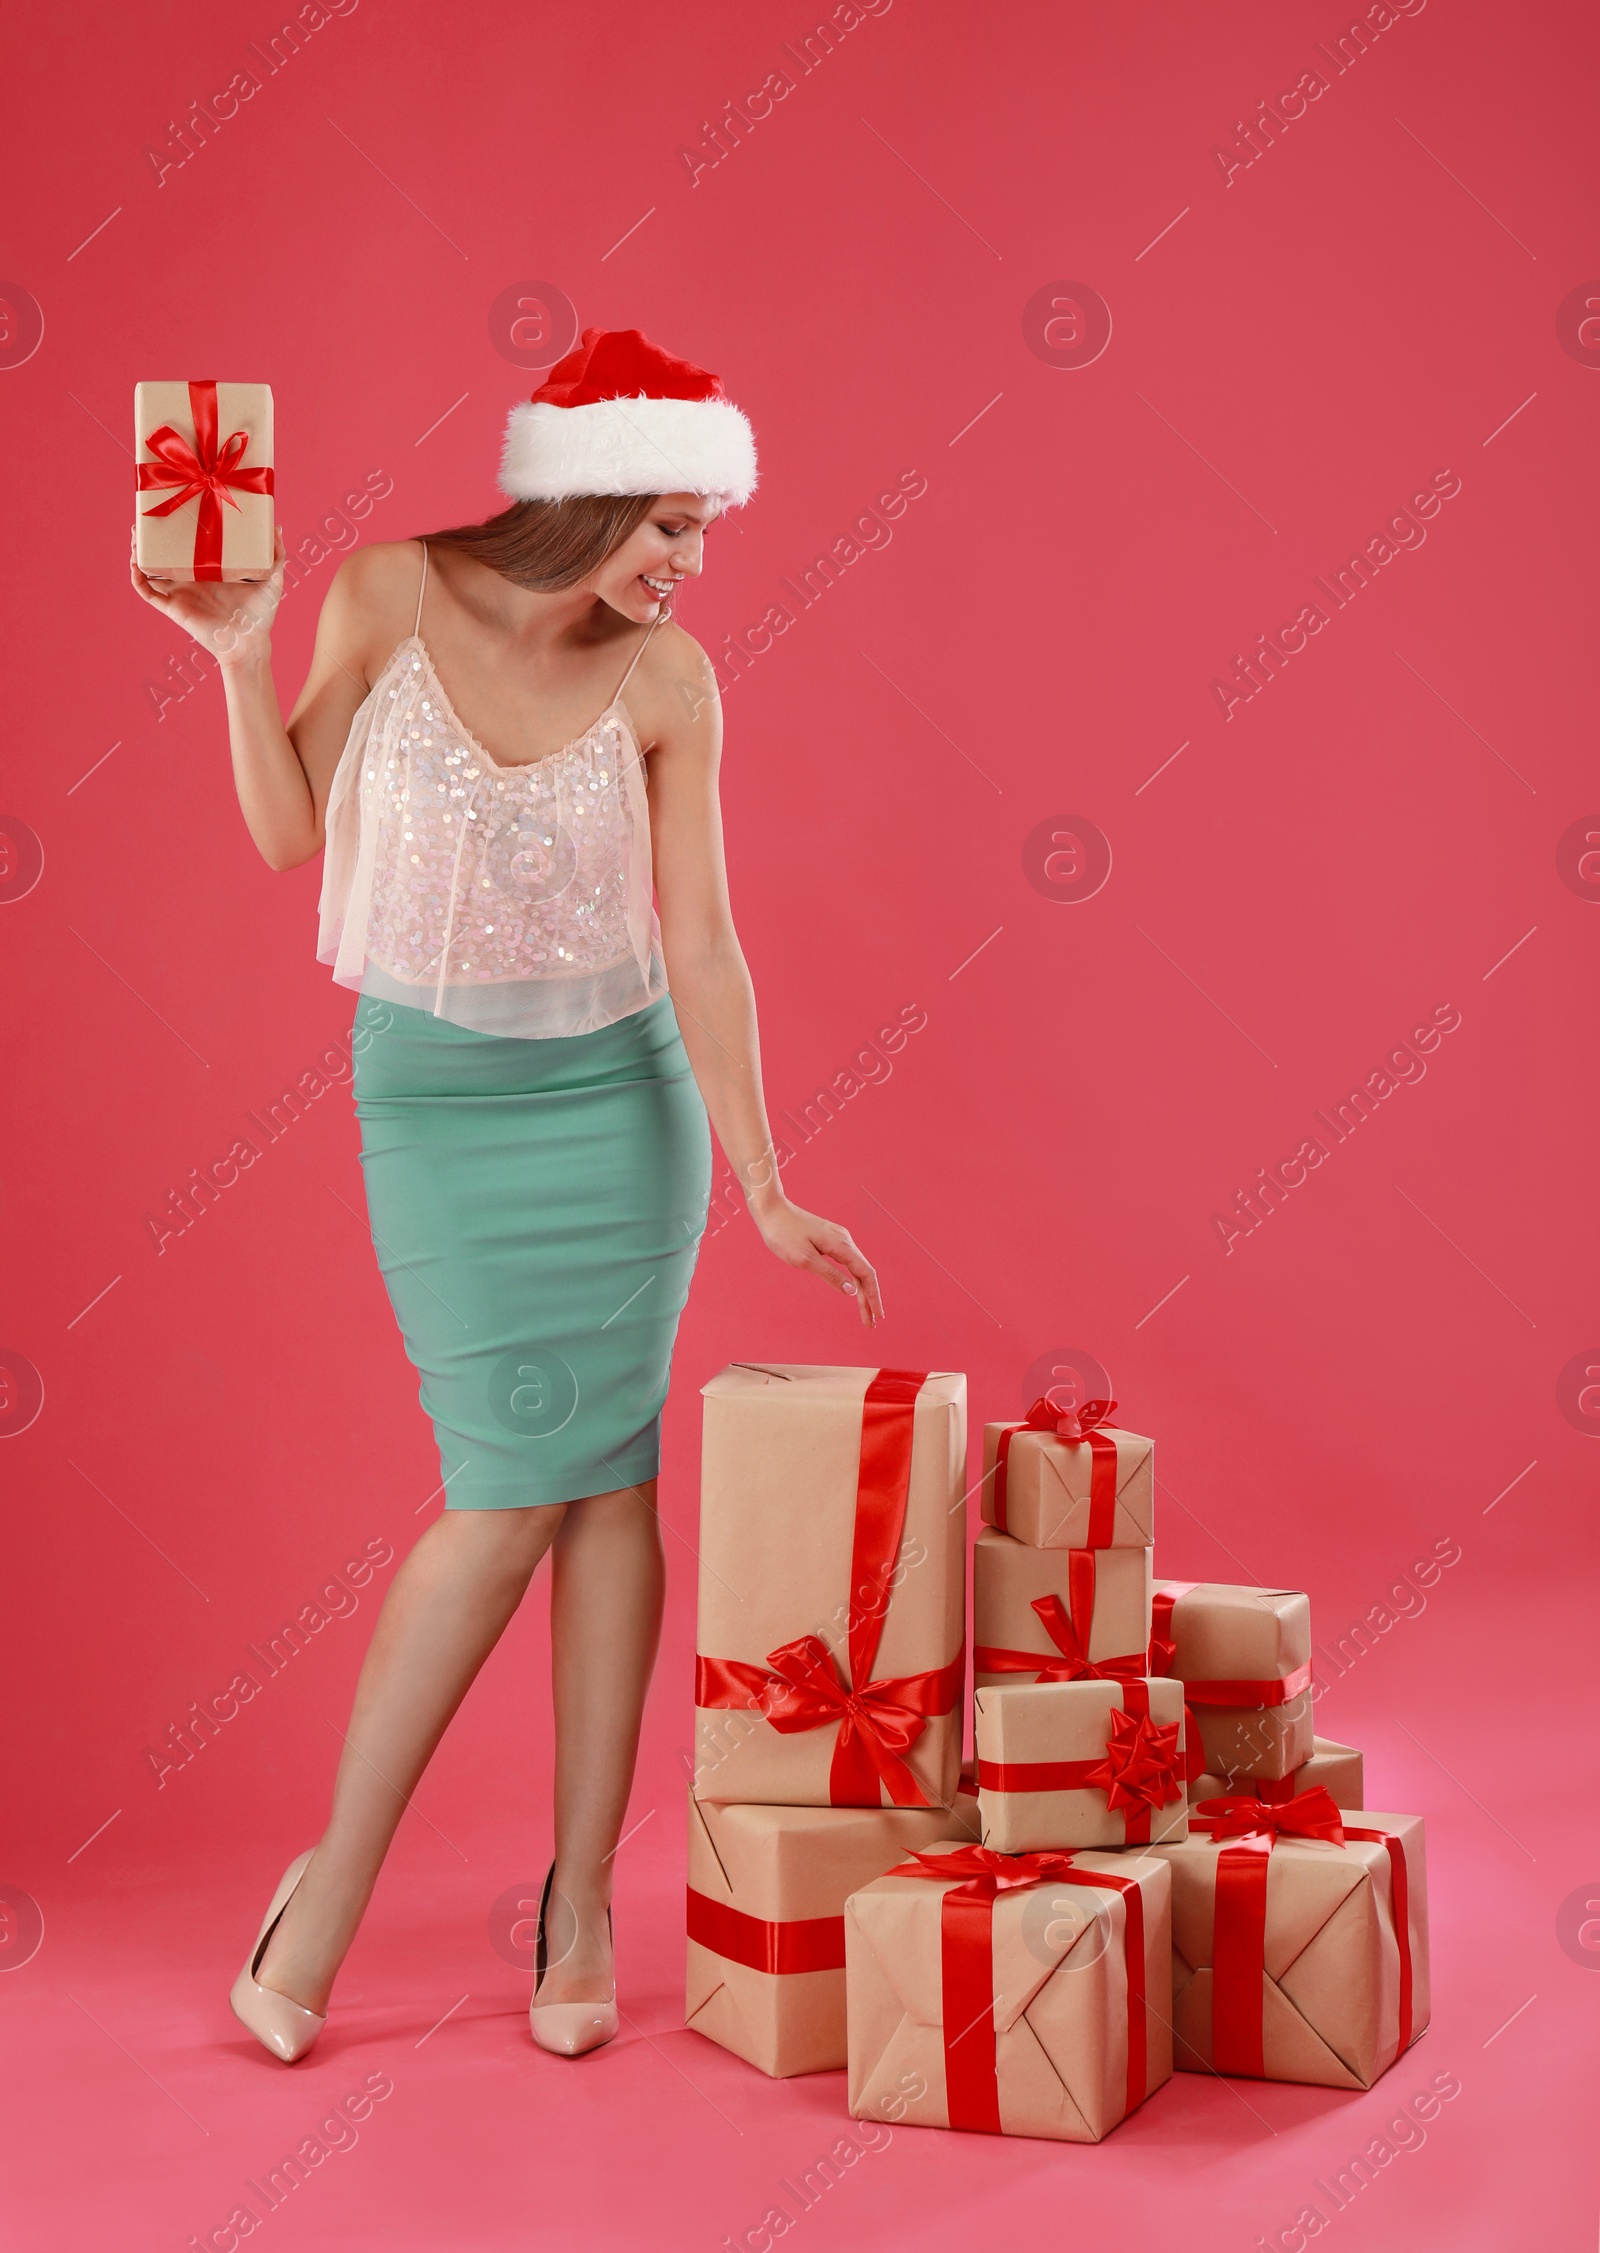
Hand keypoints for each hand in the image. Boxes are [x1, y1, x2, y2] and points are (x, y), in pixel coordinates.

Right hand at [130, 524, 286, 662]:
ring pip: (149, 569)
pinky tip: (136, 561)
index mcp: (209, 571)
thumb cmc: (261, 616)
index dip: (179, 530)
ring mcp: (179, 592)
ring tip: (136, 533)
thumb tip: (277, 526)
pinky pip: (146, 591)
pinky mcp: (172, 607)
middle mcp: (191, 580)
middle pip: (165, 554)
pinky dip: (137, 576)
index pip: (189, 546)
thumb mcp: (272, 580)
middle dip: (154, 536)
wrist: (249, 643)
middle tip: (148, 517)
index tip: (176, 509)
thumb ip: (277, 555)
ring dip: (139, 552)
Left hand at [749, 1194, 883, 1326]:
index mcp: (841, 1245)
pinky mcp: (829, 1239)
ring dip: (861, 1291)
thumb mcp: (805, 1259)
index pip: (866, 1274)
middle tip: (871, 1323)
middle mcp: (844, 1240)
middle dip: (869, 1298)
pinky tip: (853, 1289)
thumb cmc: (784, 1234)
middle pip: (864, 1273)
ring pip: (856, 1268)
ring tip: (864, 1311)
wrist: (771, 1210)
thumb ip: (830, 1274)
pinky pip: (847, 1262)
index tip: (878, 1315)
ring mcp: (838, 1238)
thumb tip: (851, 1290)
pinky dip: (852, 1278)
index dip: (874, 1296)